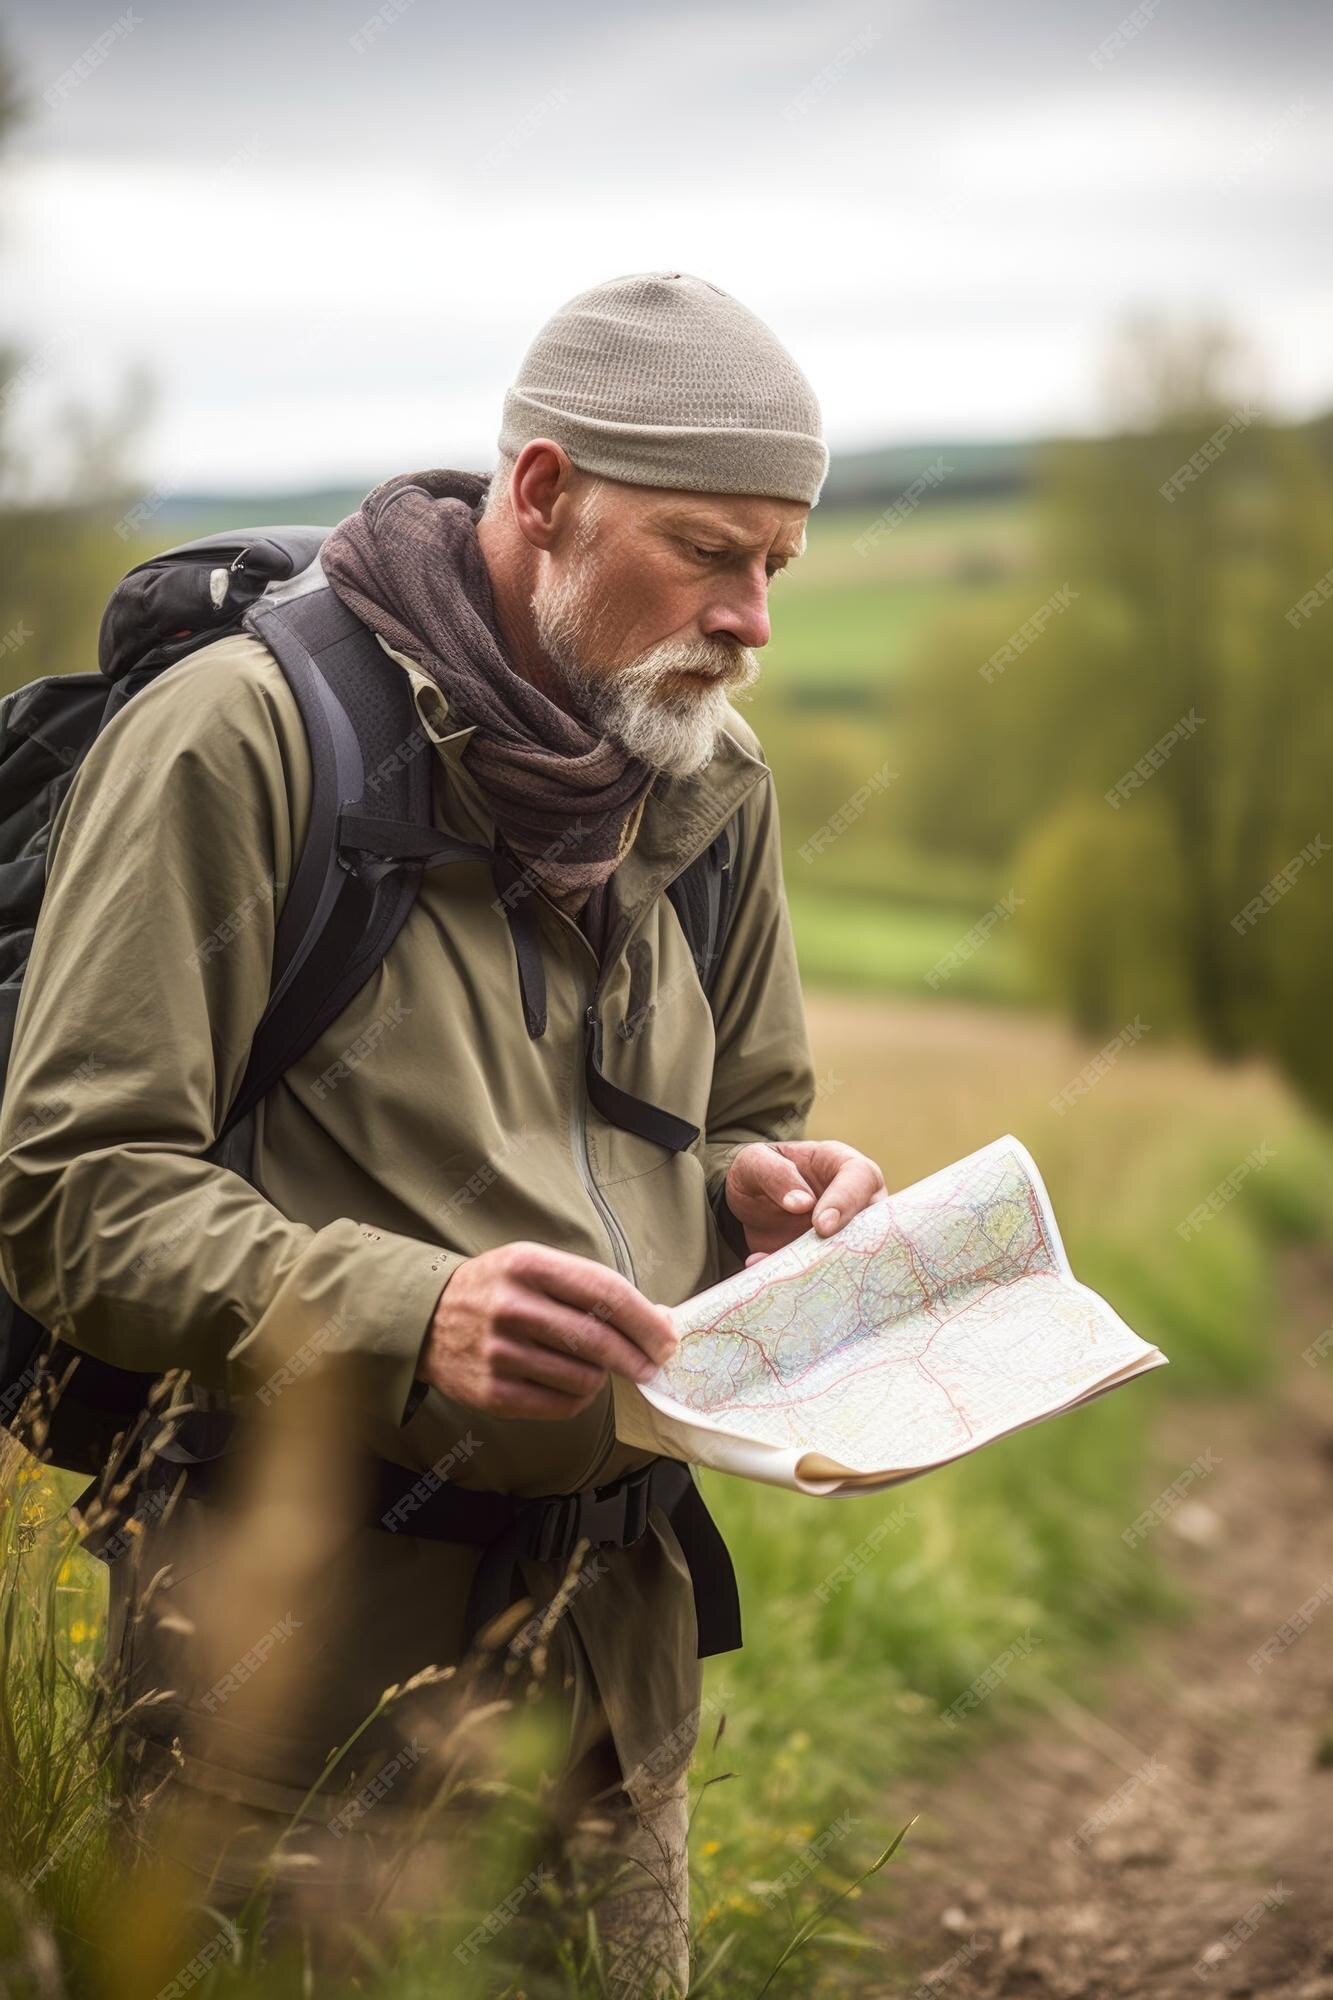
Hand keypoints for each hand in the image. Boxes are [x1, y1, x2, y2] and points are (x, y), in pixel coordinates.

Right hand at [416, 1240, 678, 1420]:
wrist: (425, 1318)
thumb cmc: (498, 1289)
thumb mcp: (536, 1267)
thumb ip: (593, 1288)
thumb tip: (660, 1319)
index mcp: (528, 1264)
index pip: (605, 1291)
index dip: (645, 1319)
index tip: (668, 1338)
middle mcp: (511, 1306)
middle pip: (598, 1339)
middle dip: (638, 1358)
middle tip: (653, 1366)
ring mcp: (498, 1352)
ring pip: (583, 1377)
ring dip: (602, 1377)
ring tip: (595, 1367)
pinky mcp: (490, 1391)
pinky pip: (560, 1404)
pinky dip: (578, 1398)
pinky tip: (572, 1384)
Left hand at [724, 1140, 887, 1268]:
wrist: (750, 1199)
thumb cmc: (762, 1169)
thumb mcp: (755, 1161)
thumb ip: (775, 1173)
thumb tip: (802, 1204)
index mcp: (845, 1167)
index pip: (861, 1179)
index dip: (845, 1202)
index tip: (822, 1226)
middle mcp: (857, 1203)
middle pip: (873, 1226)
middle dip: (850, 1247)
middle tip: (819, 1260)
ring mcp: (847, 1236)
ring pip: (854, 1257)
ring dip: (826, 1269)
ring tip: (791, 1274)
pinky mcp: (830, 1262)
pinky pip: (827, 1276)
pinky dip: (798, 1280)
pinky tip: (763, 1268)